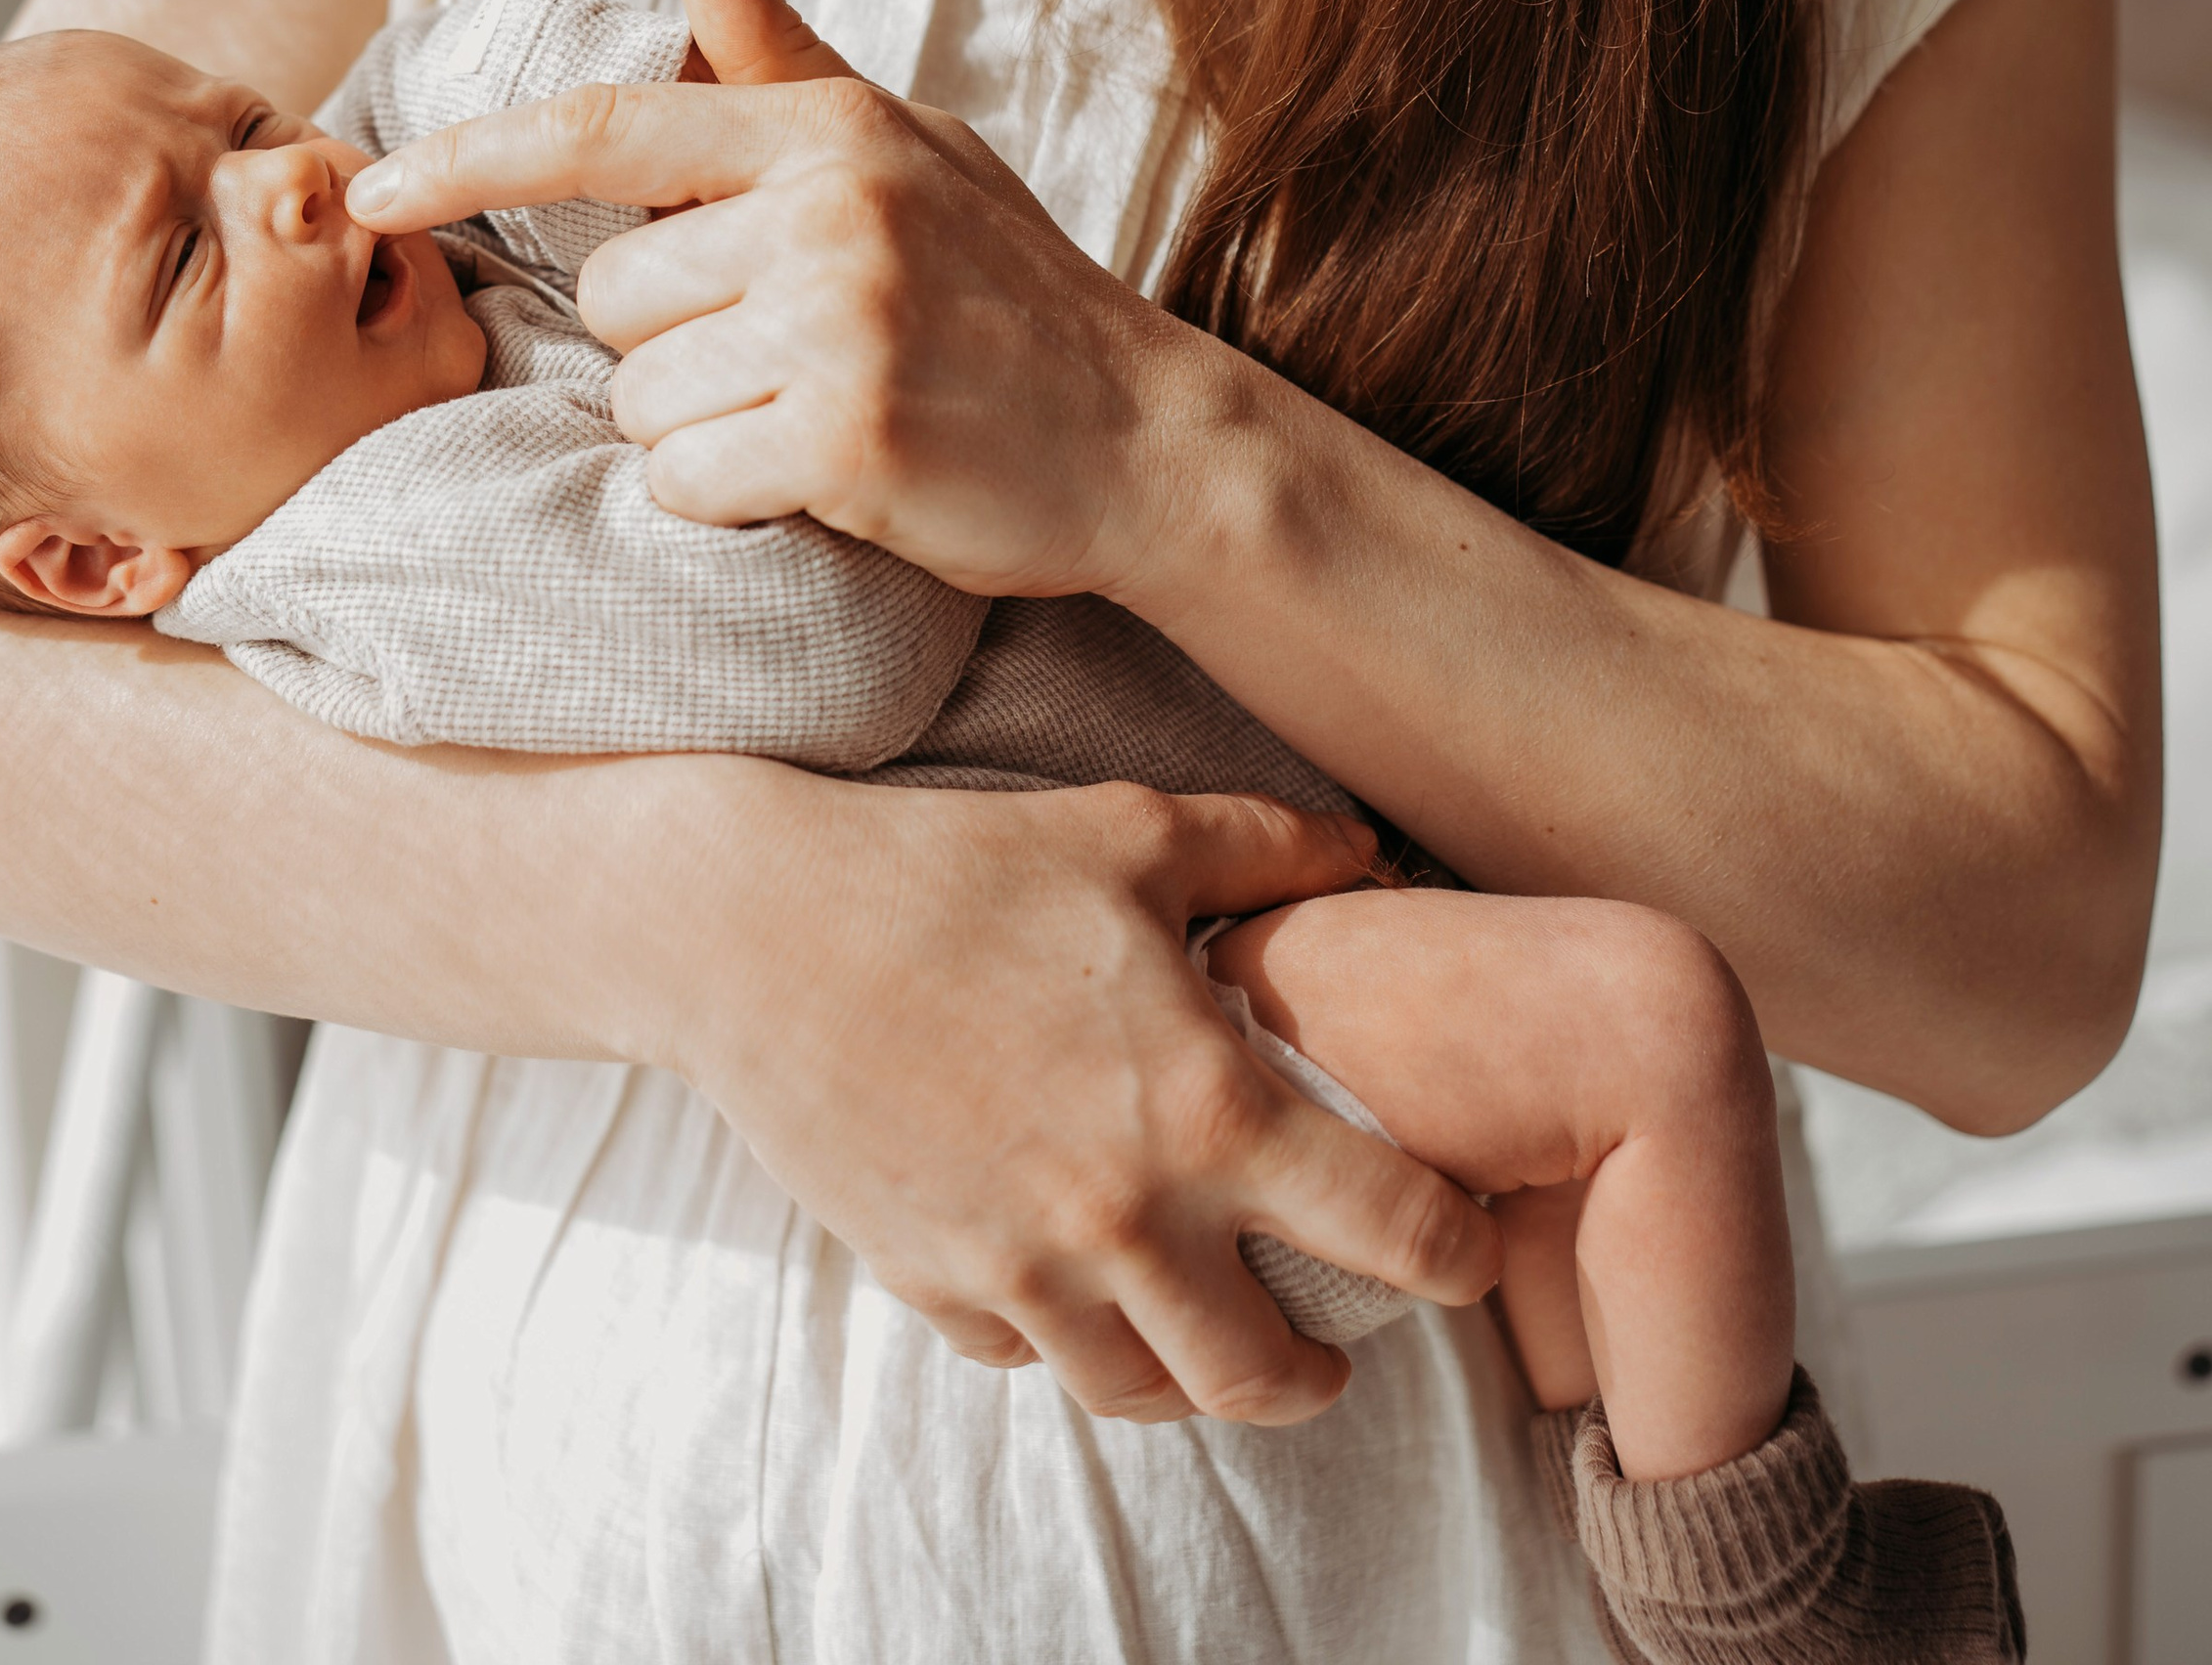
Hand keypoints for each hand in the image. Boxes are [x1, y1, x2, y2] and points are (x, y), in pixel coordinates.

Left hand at [345, 0, 1205, 599]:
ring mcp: (842, 324)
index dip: (475, 158)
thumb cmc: (1004, 286)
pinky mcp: (851, 439)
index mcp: (825, 130)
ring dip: (704, 428)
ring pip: (641, 398)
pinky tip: (823, 477)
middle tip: (788, 353)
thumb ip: (770, 52)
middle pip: (614, 297)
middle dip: (672, 344)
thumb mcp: (898, 145)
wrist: (1144, 437)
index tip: (378, 189)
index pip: (607, 128)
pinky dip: (732, 501)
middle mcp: (828, 210)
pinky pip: (687, 482)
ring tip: (816, 409)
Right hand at [655, 773, 1499, 1421]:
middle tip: (1335, 1344)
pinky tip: (1076, 1273)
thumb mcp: (1130, 833)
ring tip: (1213, 1334)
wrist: (761, 928)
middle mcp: (1127, 1216)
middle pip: (1269, 1379)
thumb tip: (1371, 851)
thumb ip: (1269, 850)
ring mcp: (1025, 1270)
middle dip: (1322, 1376)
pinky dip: (1068, 1331)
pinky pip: (1029, 1354)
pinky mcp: (937, 1288)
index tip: (1465, 1250)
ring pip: (1147, 1394)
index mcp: (1205, 1107)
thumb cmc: (958, 866)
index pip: (1394, 1231)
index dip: (1457, 1253)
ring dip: (1196, 1375)